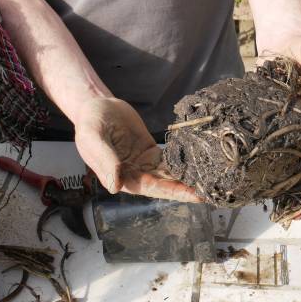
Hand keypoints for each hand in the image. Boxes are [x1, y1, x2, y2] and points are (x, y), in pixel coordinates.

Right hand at [73, 97, 200, 201]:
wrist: (97, 106)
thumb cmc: (90, 123)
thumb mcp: (93, 138)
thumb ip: (105, 160)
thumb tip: (115, 186)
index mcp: (121, 177)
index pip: (151, 188)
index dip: (172, 191)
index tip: (192, 195)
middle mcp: (135, 174)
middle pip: (164, 184)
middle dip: (186, 189)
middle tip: (210, 192)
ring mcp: (144, 163)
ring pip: (169, 174)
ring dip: (187, 178)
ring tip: (210, 181)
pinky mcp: (151, 151)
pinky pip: (169, 159)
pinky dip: (183, 162)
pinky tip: (200, 163)